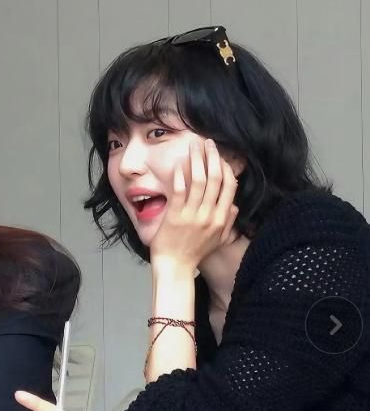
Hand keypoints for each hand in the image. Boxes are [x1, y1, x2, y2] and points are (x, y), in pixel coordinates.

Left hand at [150, 138, 238, 269]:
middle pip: (215, 179)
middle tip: (208, 143)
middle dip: (212, 157)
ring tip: (194, 146)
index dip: (226, 168)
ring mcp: (193, 215)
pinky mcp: (176, 216)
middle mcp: (210, 215)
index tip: (221, 156)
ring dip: (197, 160)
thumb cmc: (194, 254)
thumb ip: (228, 223)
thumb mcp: (218, 240)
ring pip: (199, 180)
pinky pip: (180, 190)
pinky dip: (181, 175)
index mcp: (222, 219)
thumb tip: (234, 207)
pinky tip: (180, 164)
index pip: (229, 187)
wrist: (176, 267)